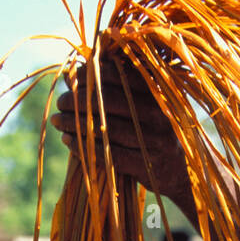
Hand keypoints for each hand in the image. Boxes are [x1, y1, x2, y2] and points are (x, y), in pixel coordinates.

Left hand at [50, 59, 189, 203]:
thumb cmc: (155, 131)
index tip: (72, 76)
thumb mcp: (147, 104)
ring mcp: (153, 141)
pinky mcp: (146, 166)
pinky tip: (67, 140)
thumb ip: (119, 87)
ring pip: (105, 129)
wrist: (183, 171)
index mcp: (157, 93)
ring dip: (75, 123)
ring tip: (56, 119)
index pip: (120, 75)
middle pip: (109, 101)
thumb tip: (76, 69)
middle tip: (61, 101)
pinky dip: (83, 147)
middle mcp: (157, 114)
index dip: (93, 73)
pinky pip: (108, 155)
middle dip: (79, 99)